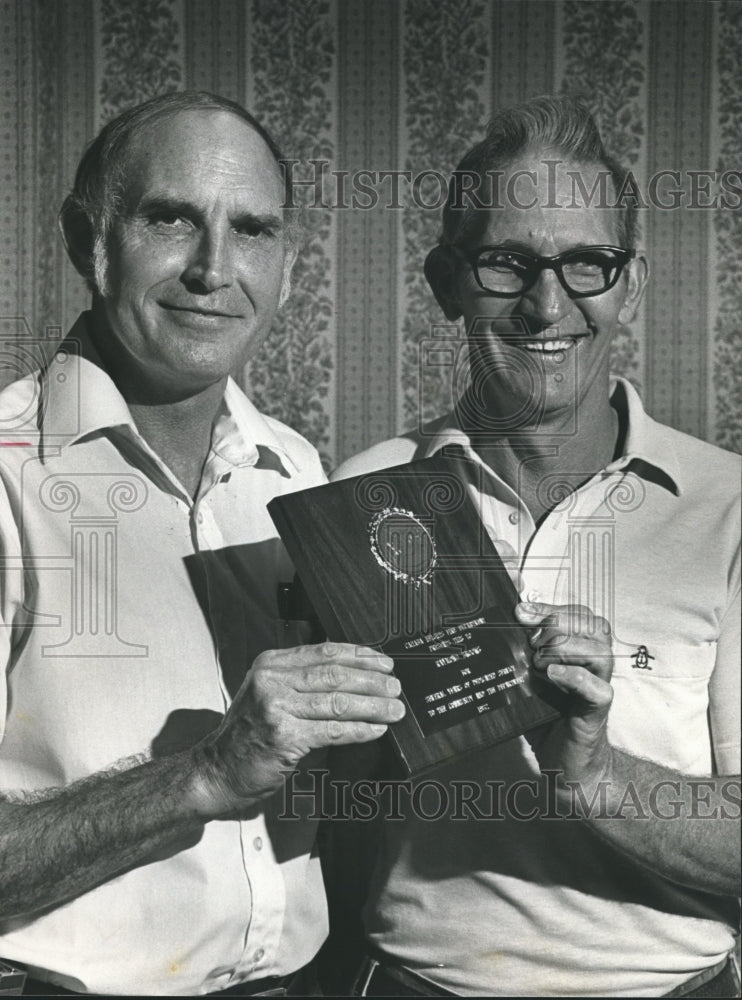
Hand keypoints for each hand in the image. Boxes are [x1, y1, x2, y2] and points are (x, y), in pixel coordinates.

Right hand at [192, 643, 403, 814]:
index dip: (359, 655)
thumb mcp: (268, 693)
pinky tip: (376, 730)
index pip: (324, 652)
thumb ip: (302, 680)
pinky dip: (360, 729)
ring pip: (338, 702)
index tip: (383, 662)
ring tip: (394, 709)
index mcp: (271, 664)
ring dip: (373, 705)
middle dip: (371, 680)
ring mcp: (276, 707)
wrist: (217, 769)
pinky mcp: (285, 736)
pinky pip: (333, 730)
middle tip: (395, 687)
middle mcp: (272, 680)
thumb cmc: (249, 734)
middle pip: (334, 674)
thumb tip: (355, 674)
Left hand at [515, 601, 614, 788]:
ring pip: (599, 651)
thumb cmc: (545, 720)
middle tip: (531, 643)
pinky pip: (598, 687)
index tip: (521, 612)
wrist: (565, 768)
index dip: (550, 608)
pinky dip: (575, 676)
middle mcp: (594, 666)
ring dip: (564, 649)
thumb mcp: (526, 680)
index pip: (577, 615)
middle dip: (557, 625)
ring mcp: (598, 687)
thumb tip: (502, 624)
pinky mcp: (597, 712)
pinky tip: (551, 676)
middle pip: (592, 625)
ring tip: (538, 664)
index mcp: (580, 652)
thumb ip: (519, 653)